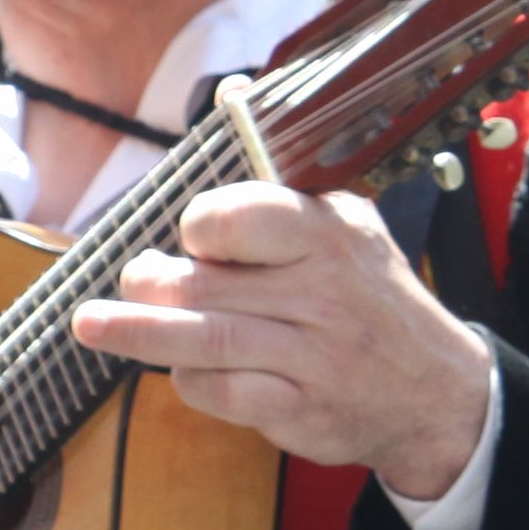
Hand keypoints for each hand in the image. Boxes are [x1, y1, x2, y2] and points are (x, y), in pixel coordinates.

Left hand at [72, 182, 495, 500]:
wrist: (436, 393)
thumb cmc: (373, 298)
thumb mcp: (349, 226)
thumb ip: (282, 191)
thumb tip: (221, 120)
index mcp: (330, 234)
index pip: (242, 216)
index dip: (201, 225)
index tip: (194, 236)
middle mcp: (324, 293)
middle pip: (206, 283)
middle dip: (150, 282)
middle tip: (133, 279)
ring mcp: (311, 356)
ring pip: (202, 339)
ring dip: (137, 332)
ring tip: (92, 325)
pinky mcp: (299, 409)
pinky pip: (220, 392)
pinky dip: (188, 379)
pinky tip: (181, 368)